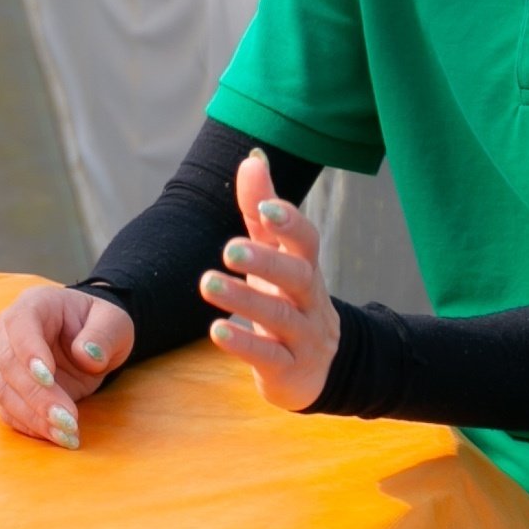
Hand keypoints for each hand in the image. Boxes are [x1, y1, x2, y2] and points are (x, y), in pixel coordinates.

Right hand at [0, 283, 135, 449]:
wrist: (90, 340)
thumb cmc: (99, 325)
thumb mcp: (114, 322)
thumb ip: (103, 334)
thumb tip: (87, 356)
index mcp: (34, 306)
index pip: (20, 325)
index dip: (29, 352)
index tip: (48, 378)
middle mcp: (10, 332)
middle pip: (8, 365)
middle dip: (37, 396)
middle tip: (69, 420)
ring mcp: (5, 362)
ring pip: (3, 392)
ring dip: (33, 418)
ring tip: (66, 436)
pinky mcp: (10, 389)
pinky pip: (9, 411)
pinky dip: (30, 427)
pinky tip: (56, 436)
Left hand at [206, 151, 338, 409]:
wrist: (320, 366)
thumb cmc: (288, 297)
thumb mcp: (276, 254)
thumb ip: (261, 210)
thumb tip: (251, 158)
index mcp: (305, 267)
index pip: (306, 241)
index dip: (290, 223)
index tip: (267, 207)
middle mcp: (309, 300)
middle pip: (298, 277)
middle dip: (266, 261)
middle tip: (229, 249)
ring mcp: (302, 336)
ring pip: (279, 316)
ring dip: (244, 299)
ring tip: (208, 282)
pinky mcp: (289, 370)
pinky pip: (269, 357)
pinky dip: (244, 344)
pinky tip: (216, 330)